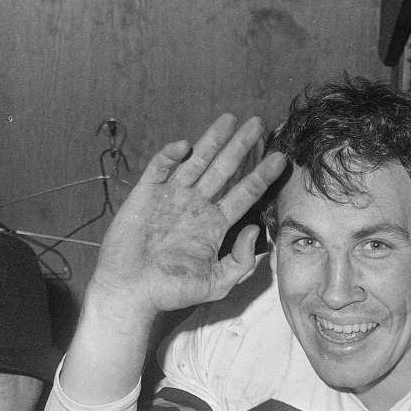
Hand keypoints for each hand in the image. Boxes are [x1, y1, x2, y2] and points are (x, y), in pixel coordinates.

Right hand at [89, 114, 286, 317]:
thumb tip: (257, 229)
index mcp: (215, 224)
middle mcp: (196, 206)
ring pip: (196, 161)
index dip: (262, 176)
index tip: (280, 159)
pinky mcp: (146, 194)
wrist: (130, 291)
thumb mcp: (216, 284)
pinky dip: (171, 155)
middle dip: (241, 146)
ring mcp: (172, 197)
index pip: (245, 194)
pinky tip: (185, 146)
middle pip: (224, 169)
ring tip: (229, 119)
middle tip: (258, 123)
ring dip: (211, 140)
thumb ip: (240, 261)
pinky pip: (161, 167)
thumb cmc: (171, 291)